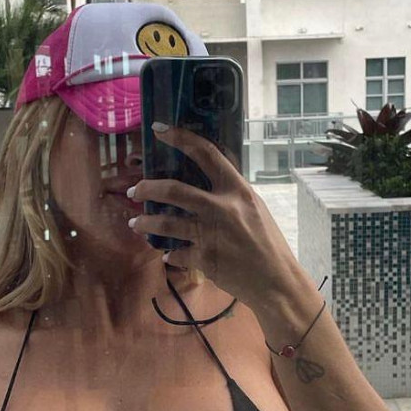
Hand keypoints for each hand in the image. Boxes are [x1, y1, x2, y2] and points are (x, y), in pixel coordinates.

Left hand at [126, 123, 300, 308]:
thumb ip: (230, 195)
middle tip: (135, 191)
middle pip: (173, 190)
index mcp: (237, 190)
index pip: (206, 154)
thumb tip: (205, 184)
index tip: (160, 130)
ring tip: (136, 224)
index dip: (180, 138)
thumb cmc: (268, 243)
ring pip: (165, 224)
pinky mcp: (204, 259)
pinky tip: (168, 254)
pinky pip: (176, 253)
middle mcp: (221, 208)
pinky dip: (170, 254)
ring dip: (145, 224)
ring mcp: (210, 234)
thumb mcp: (254, 208)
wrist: (276, 281)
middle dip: (147, 189)